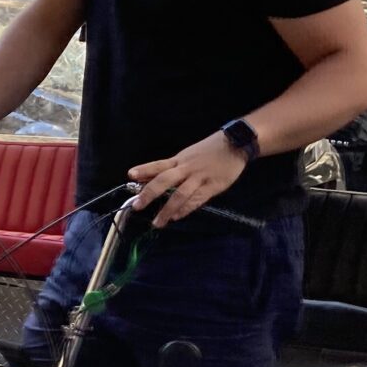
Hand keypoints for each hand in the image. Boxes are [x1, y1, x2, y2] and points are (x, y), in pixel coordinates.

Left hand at [130, 132, 247, 226]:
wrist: (237, 143)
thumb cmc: (210, 150)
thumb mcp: (189, 154)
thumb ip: (173, 166)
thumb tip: (151, 176)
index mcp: (180, 159)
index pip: (158, 164)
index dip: (144, 170)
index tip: (130, 175)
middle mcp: (187, 168)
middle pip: (165, 180)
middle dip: (149, 194)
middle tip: (137, 206)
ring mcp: (200, 177)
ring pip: (180, 194)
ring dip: (166, 210)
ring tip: (157, 223)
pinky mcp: (213, 186)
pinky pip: (196, 200)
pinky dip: (185, 209)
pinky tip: (176, 217)